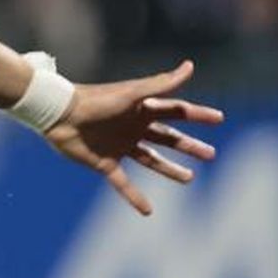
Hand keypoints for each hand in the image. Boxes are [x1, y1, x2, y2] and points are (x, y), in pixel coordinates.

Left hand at [45, 59, 223, 215]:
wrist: (59, 114)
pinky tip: (148, 211)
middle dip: (188, 146)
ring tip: (189, 178)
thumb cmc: (96, 100)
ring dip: (169, 169)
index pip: (176, 112)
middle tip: (211, 154)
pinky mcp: (104, 163)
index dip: (197, 115)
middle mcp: (133, 128)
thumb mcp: (133, 93)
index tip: (219, 118)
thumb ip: (161, 84)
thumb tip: (191, 66)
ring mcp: (119, 146)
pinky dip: (135, 197)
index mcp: (141, 110)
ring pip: (150, 160)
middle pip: (167, 138)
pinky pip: (123, 183)